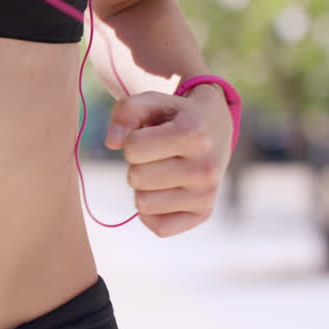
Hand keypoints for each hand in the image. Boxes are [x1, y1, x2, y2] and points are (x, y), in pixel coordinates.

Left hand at [105, 88, 233, 236]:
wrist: (216, 128)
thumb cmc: (174, 116)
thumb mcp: (152, 102)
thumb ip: (125, 111)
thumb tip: (112, 142)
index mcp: (194, 133)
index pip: (132, 148)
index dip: (131, 140)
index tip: (148, 135)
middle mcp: (206, 168)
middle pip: (135, 178)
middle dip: (137, 164)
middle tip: (156, 154)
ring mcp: (207, 194)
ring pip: (143, 203)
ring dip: (144, 186)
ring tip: (162, 169)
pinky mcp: (203, 213)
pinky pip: (158, 227)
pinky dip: (153, 211)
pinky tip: (165, 191)